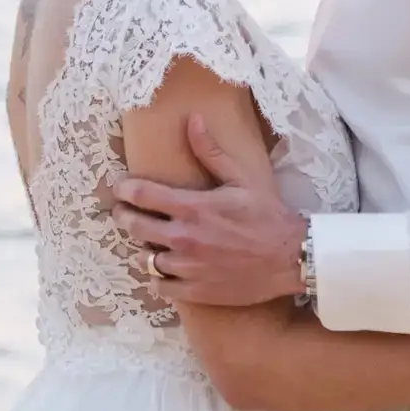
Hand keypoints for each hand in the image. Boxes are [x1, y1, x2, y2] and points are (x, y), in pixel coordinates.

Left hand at [115, 116, 305, 305]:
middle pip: (135, 227)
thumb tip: (192, 120)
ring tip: (148, 241)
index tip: (120, 188)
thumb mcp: (242, 177)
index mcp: (193, 208)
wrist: (289, 257)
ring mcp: (188, 267)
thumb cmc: (267, 215)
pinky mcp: (195, 291)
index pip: (142, 195)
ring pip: (145, 259)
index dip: (124, 189)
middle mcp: (184, 238)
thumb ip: (211, 152)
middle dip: (124, 216)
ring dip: (144, 248)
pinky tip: (164, 268)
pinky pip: (160, 286)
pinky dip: (158, 276)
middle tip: (124, 212)